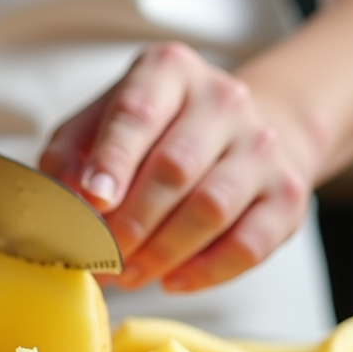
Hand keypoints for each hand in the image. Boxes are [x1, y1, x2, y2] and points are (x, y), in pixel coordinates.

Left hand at [40, 42, 314, 292]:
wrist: (237, 133)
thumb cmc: (151, 133)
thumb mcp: (97, 125)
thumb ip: (69, 157)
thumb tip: (65, 200)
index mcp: (168, 71)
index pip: (138, 113)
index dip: (112, 161)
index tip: (93, 199)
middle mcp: (223, 100)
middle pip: (174, 169)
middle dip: (130, 223)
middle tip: (101, 258)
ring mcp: (262, 145)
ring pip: (211, 210)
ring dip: (162, 253)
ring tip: (129, 274)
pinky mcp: (287, 193)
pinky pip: (249, 244)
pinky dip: (206, 272)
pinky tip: (173, 280)